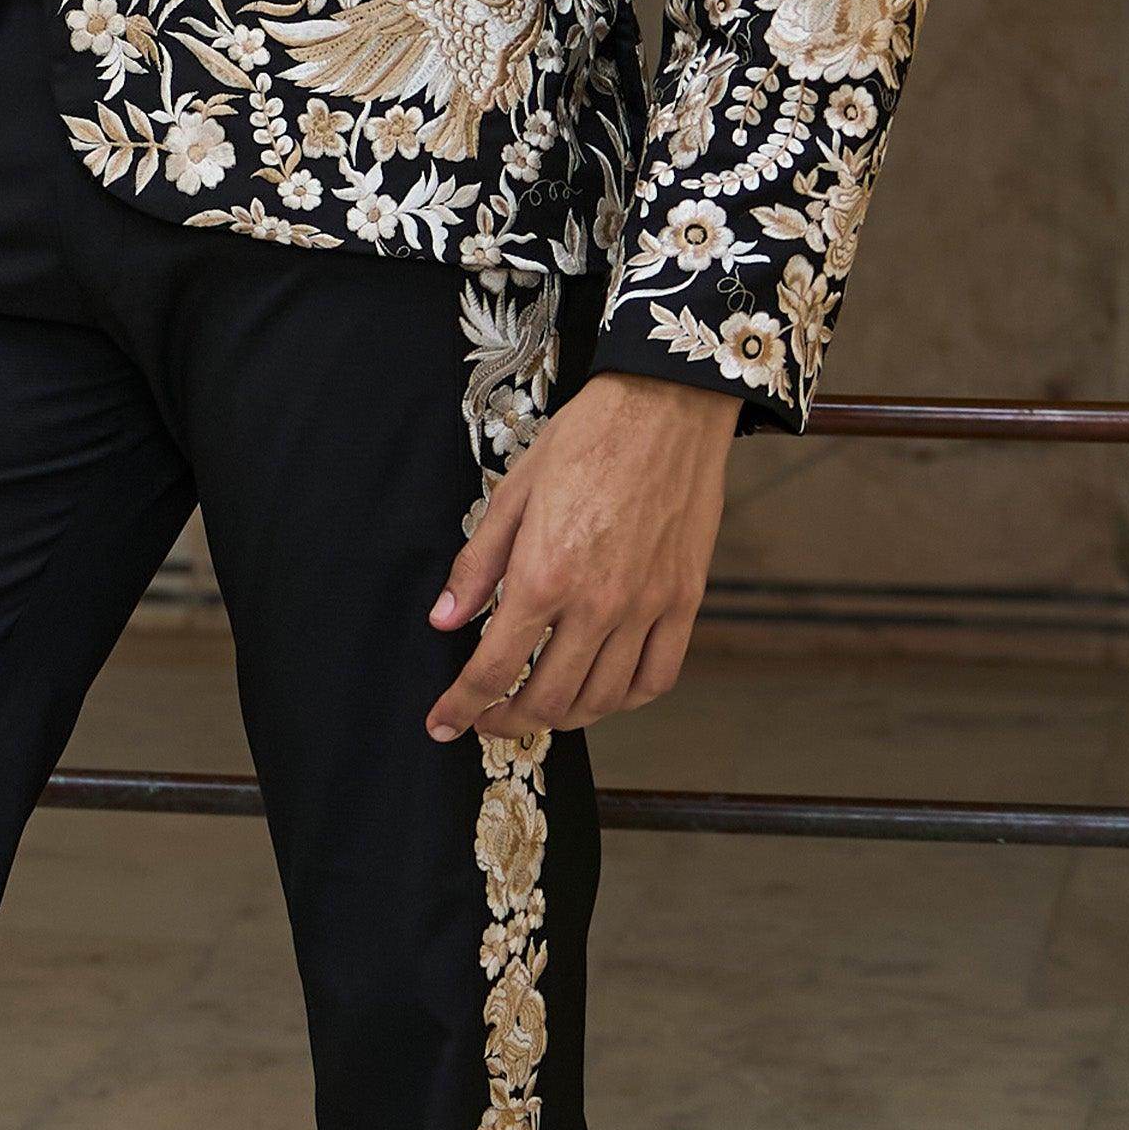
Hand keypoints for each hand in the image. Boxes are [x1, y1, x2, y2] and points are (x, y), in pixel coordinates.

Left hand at [424, 371, 736, 741]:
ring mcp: (647, 606)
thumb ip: (477, 565)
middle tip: (487, 717)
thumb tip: (444, 620)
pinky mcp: (685, 600)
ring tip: (539, 708)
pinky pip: (657, 676)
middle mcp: (598, 603)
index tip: (443, 723)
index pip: (493, 668)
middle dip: (506, 720)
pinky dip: (625, 699)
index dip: (462, 706)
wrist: (666, 406)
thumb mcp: (513, 493)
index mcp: (544, 574)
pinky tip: (602, 692)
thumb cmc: (586, 439)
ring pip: (603, 699)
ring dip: (563, 717)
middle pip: (547, 698)